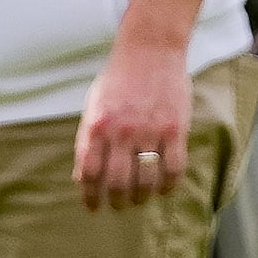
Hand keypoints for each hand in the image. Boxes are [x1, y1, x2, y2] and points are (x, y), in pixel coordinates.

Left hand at [75, 38, 190, 211]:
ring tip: (140, 199)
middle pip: (117, 183)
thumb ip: (88, 140)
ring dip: (141, 197)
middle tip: (119, 206)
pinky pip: (173, 169)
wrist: (149, 50)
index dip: (90, 196)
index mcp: (96, 126)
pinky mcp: (175, 129)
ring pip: (146, 181)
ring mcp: (149, 131)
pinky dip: (168, 186)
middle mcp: (121, 131)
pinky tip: (164, 189)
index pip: (89, 173)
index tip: (93, 208)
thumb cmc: (117, 80)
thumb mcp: (93, 106)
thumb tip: (82, 177)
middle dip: (116, 201)